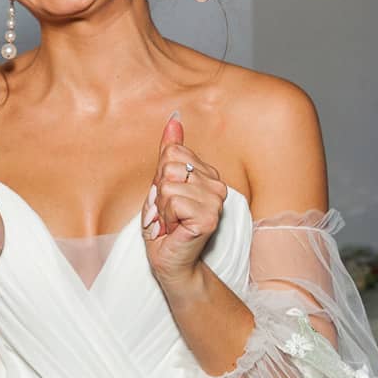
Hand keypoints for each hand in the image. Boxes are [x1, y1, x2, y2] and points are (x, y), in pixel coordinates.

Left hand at [141, 113, 226, 286]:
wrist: (169, 258)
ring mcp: (216, 202)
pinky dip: (166, 217)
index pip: (173, 152)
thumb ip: (170, 151)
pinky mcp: (209, 218)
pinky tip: (175, 228)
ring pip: (170, 185)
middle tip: (168, 212)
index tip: (167, 197)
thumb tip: (174, 119)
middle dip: (160, 192)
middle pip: (170, 167)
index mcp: (209, 173)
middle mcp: (217, 185)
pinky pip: (174, 202)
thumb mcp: (163, 182)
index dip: (160, 177)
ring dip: (162, 208)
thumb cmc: (165, 224)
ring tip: (171, 221)